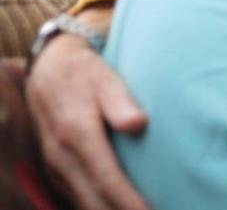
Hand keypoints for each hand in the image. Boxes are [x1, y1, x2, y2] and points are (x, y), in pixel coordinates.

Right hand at [26, 7, 149, 209]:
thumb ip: (121, 103)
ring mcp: (55, 166)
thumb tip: (138, 124)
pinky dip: (98, 207)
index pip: (106, 180)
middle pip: (94, 201)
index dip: (129, 202)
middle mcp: (62, 156)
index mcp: (78, 134)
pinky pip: (77, 198)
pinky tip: (120, 208)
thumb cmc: (86, 74)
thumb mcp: (106, 79)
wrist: (48, 71)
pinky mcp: (56, 170)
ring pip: (84, 203)